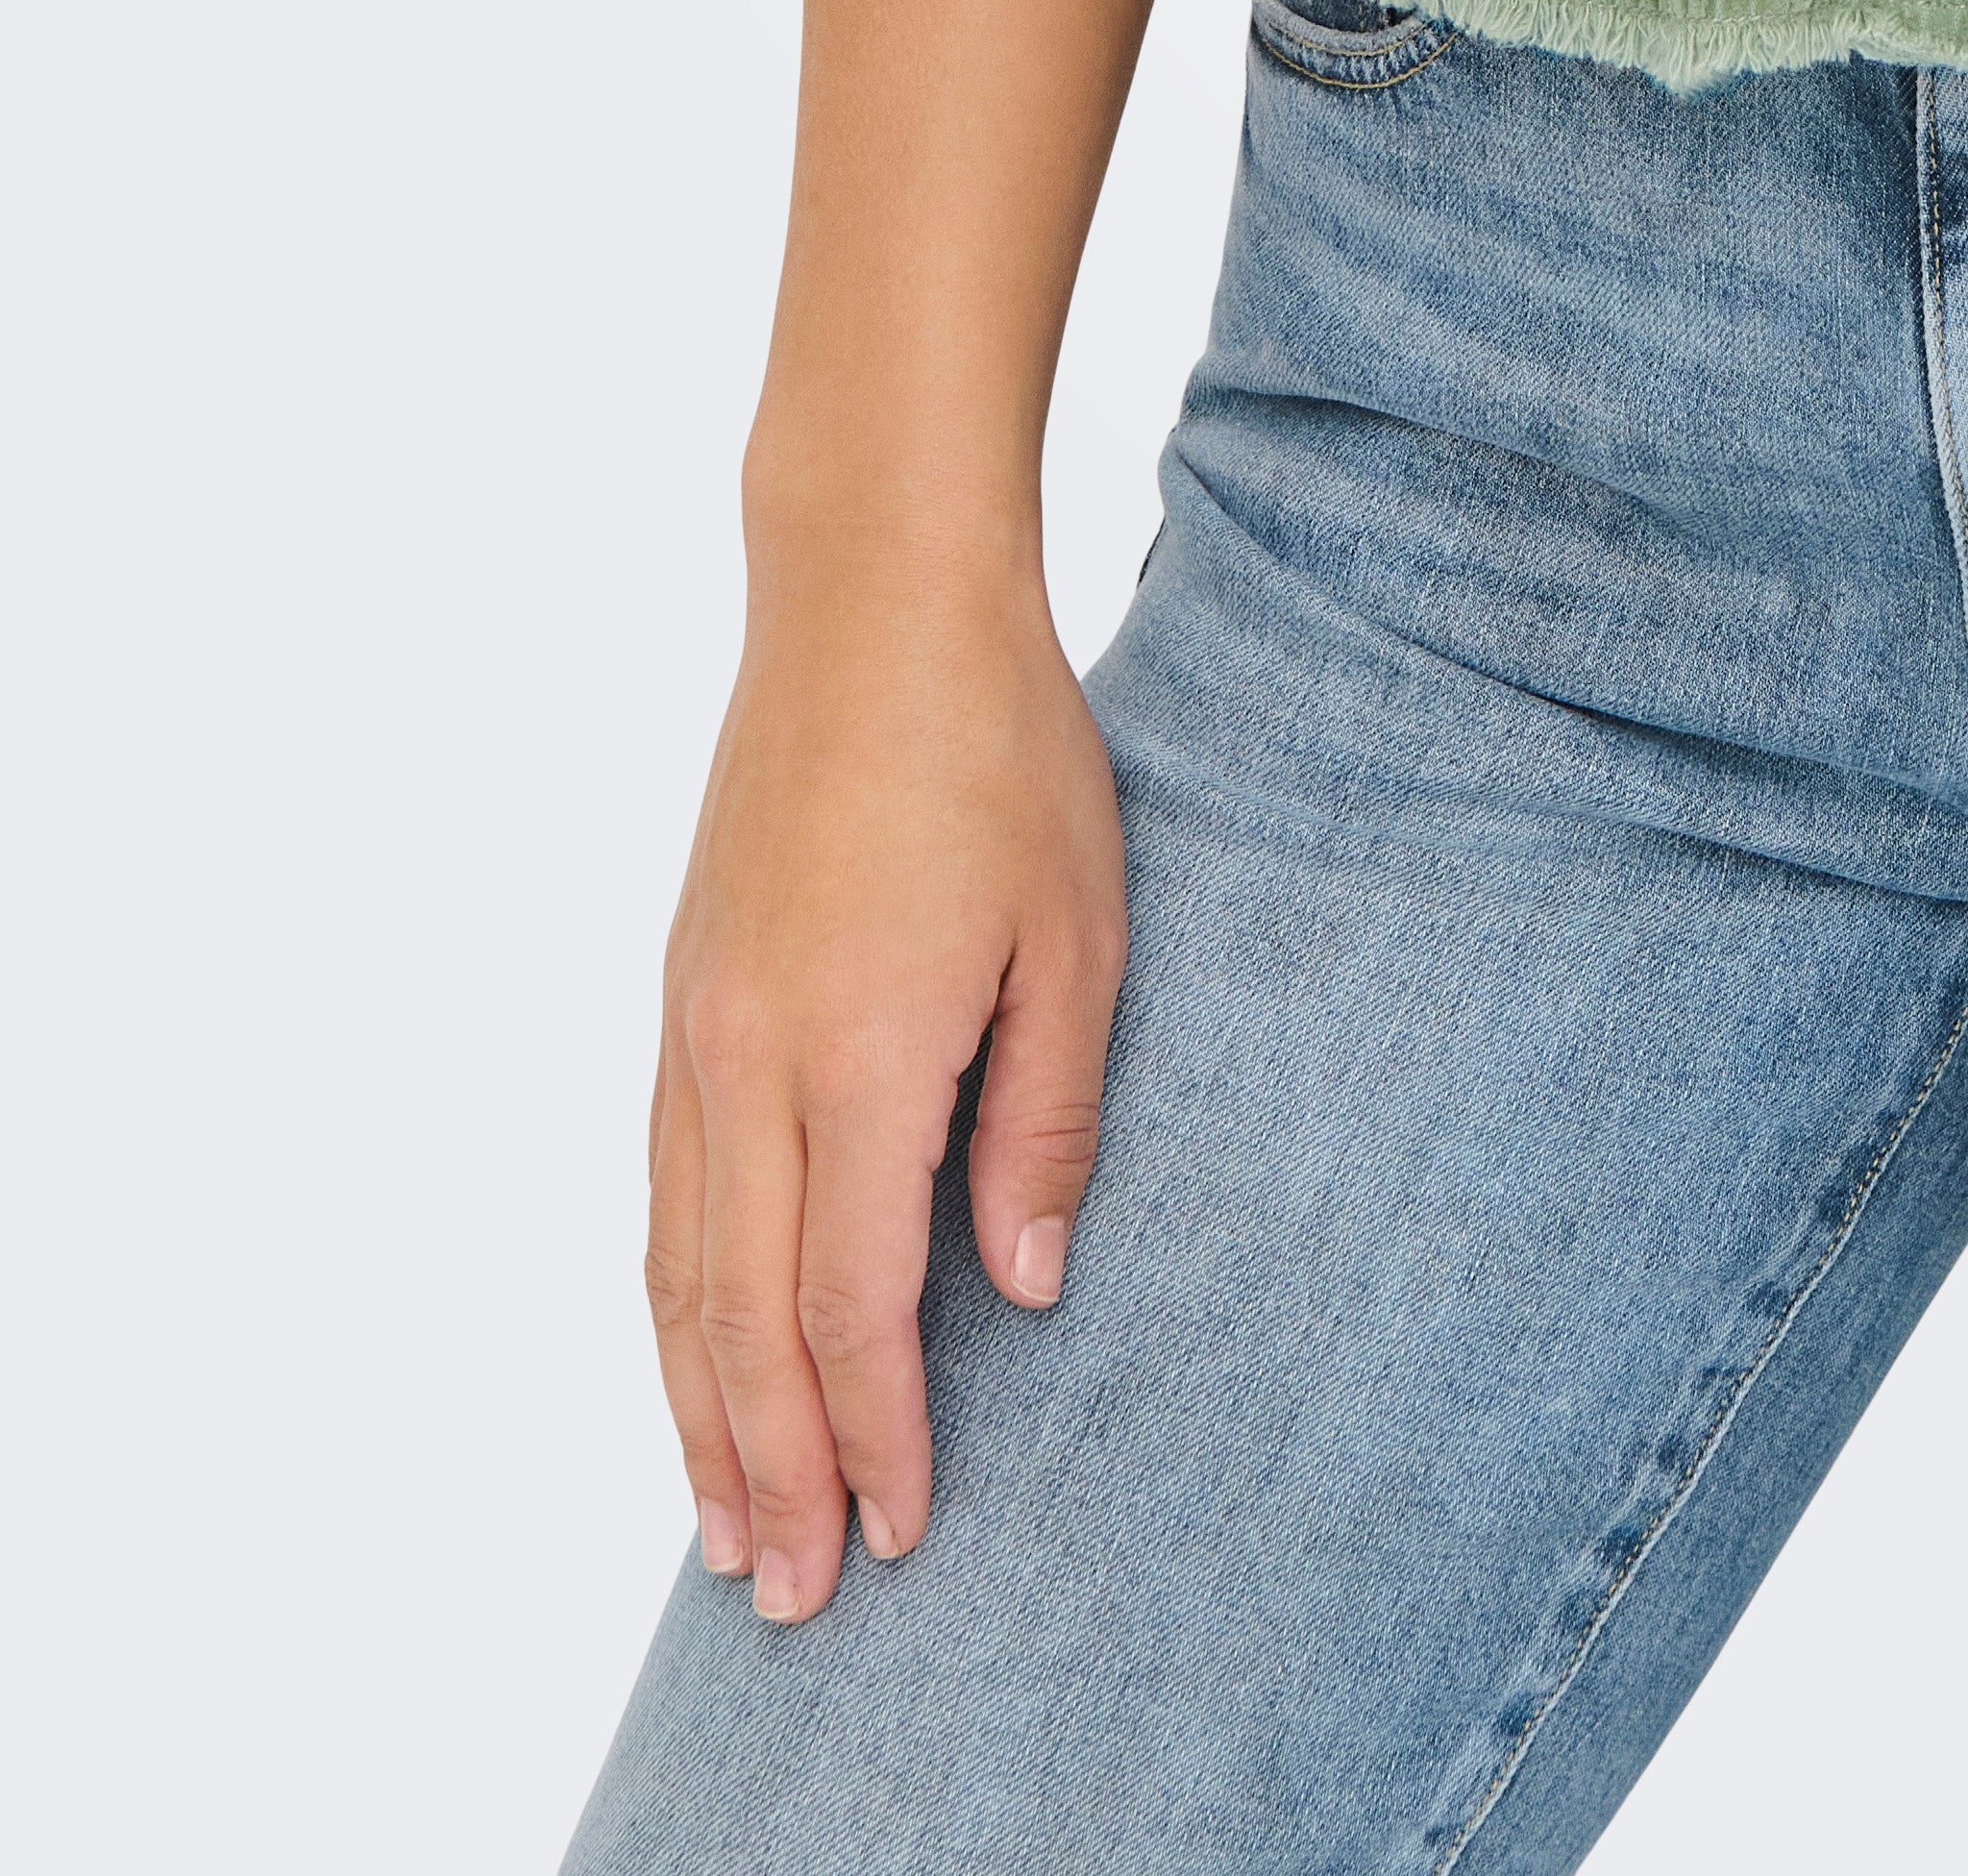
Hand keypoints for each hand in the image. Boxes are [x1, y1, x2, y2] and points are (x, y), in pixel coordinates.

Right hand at [646, 552, 1124, 1622]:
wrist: (871, 601)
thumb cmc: (1000, 750)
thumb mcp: (1076, 931)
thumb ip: (1048, 1115)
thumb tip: (1019, 1284)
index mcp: (862, 1050)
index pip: (851, 1299)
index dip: (876, 1429)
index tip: (902, 1530)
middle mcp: (751, 1058)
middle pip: (741, 1318)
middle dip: (770, 1469)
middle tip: (790, 1597)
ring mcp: (697, 1028)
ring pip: (676, 1269)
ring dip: (696, 1411)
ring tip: (722, 1528)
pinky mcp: (680, 996)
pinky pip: (660, 1191)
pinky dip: (670, 1304)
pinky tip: (689, 1357)